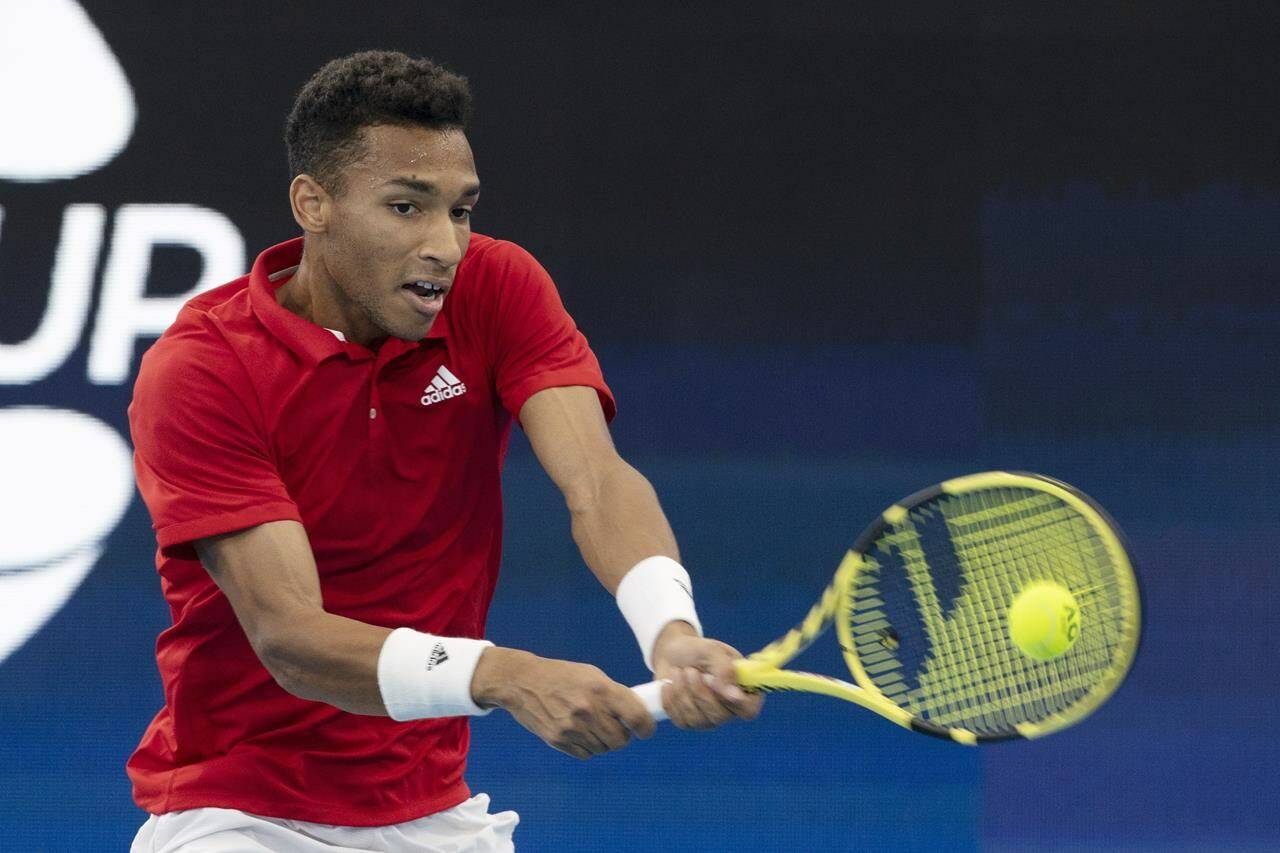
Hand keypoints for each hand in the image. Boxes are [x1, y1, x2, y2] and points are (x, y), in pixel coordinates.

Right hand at [471, 647, 654, 758]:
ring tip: (591, 725)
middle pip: (621, 740)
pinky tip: (578, 732)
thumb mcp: (592, 675)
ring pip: (603, 749)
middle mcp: (589, 710)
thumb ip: (614, 694)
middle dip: (622, 736)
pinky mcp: (558, 740)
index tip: (645, 729)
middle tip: (615, 727)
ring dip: (603, 741)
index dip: (646, 727)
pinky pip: (585, 754)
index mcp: (602, 690)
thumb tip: (637, 714)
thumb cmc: (562, 676)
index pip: (637, 718)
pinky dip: (587, 747)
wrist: (523, 682)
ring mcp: (573, 728)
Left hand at [651, 621, 763, 728]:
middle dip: (699, 692)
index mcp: (743, 690)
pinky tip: (669, 684)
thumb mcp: (712, 651)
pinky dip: (671, 700)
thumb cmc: (698, 650)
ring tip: (678, 672)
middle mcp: (729, 709)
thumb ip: (725, 670)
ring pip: (697, 719)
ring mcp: (709, 718)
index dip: (737, 703)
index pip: (750, 710)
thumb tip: (734, 696)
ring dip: (683, 693)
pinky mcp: (688, 722)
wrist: (673, 653)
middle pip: (719, 716)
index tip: (717, 685)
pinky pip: (680, 720)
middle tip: (690, 670)